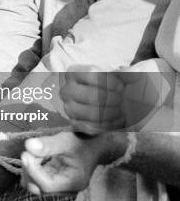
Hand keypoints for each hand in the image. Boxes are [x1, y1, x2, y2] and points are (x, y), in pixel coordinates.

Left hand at [21, 131, 105, 194]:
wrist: (96, 145)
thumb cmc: (84, 142)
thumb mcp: (67, 141)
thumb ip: (48, 144)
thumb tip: (28, 146)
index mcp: (73, 183)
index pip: (47, 185)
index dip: (33, 171)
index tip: (25, 154)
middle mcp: (66, 189)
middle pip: (39, 189)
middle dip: (29, 171)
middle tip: (27, 152)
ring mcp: (60, 187)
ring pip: (36, 186)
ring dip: (29, 171)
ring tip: (32, 153)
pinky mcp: (55, 181)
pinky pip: (39, 180)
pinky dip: (33, 169)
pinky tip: (36, 156)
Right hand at [61, 61, 175, 134]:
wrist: (99, 98)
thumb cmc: (108, 83)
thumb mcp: (115, 74)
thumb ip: (125, 73)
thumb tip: (133, 75)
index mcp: (73, 72)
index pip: (92, 74)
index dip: (110, 81)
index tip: (122, 86)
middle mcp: (67, 90)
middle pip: (92, 96)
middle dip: (113, 99)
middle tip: (124, 100)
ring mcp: (68, 108)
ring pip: (92, 113)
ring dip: (112, 113)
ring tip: (123, 110)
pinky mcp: (74, 123)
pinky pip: (91, 127)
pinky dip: (108, 125)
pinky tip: (119, 120)